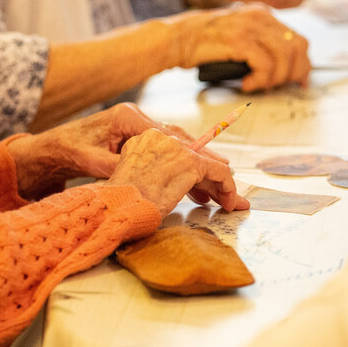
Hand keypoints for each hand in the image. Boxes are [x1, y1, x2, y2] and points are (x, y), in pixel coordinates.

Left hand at [8, 103, 229, 197]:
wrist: (48, 148)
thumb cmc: (64, 149)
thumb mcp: (86, 160)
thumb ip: (111, 166)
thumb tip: (133, 177)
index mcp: (128, 119)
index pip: (171, 136)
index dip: (195, 154)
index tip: (216, 169)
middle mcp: (138, 120)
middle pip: (181, 140)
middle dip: (206, 161)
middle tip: (229, 179)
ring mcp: (139, 130)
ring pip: (178, 148)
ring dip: (198, 167)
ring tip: (220, 187)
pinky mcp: (137, 141)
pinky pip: (168, 154)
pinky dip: (183, 168)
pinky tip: (197, 185)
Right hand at [102, 128, 250, 218]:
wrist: (116, 208)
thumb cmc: (121, 202)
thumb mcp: (134, 179)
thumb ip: (153, 172)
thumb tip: (173, 179)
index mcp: (142, 140)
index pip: (176, 152)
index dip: (192, 171)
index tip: (201, 187)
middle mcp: (159, 138)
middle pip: (193, 157)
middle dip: (210, 180)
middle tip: (223, 196)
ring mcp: (175, 148)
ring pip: (207, 164)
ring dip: (221, 185)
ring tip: (230, 201)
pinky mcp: (189, 162)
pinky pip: (218, 172)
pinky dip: (228, 186)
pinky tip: (230, 201)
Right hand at [168, 4, 310, 92]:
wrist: (176, 38)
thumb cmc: (203, 43)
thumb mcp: (238, 35)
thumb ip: (260, 44)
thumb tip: (282, 67)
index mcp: (262, 14)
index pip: (297, 38)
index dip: (302, 63)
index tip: (300, 80)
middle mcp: (260, 17)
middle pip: (297, 46)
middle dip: (294, 72)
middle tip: (283, 86)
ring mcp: (250, 27)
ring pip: (284, 57)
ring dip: (275, 78)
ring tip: (259, 86)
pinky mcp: (239, 40)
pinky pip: (265, 65)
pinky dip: (260, 80)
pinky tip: (247, 85)